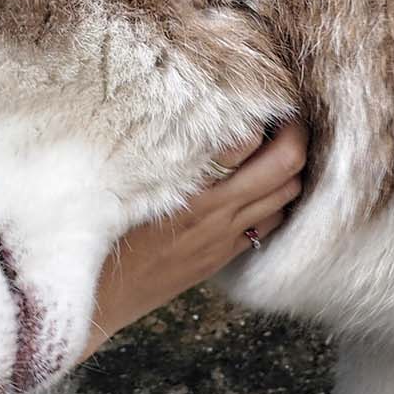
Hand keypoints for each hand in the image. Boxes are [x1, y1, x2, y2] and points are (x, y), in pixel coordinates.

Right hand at [83, 122, 307, 355]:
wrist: (100, 299)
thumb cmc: (102, 234)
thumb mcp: (126, 184)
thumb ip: (163, 153)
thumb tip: (195, 118)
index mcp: (190, 189)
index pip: (248, 139)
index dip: (259, 112)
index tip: (254, 94)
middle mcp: (217, 212)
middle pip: (285, 164)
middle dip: (294, 133)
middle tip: (282, 114)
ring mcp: (226, 236)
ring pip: (286, 194)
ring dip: (289, 168)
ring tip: (274, 146)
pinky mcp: (224, 255)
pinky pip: (271, 223)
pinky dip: (276, 200)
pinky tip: (260, 188)